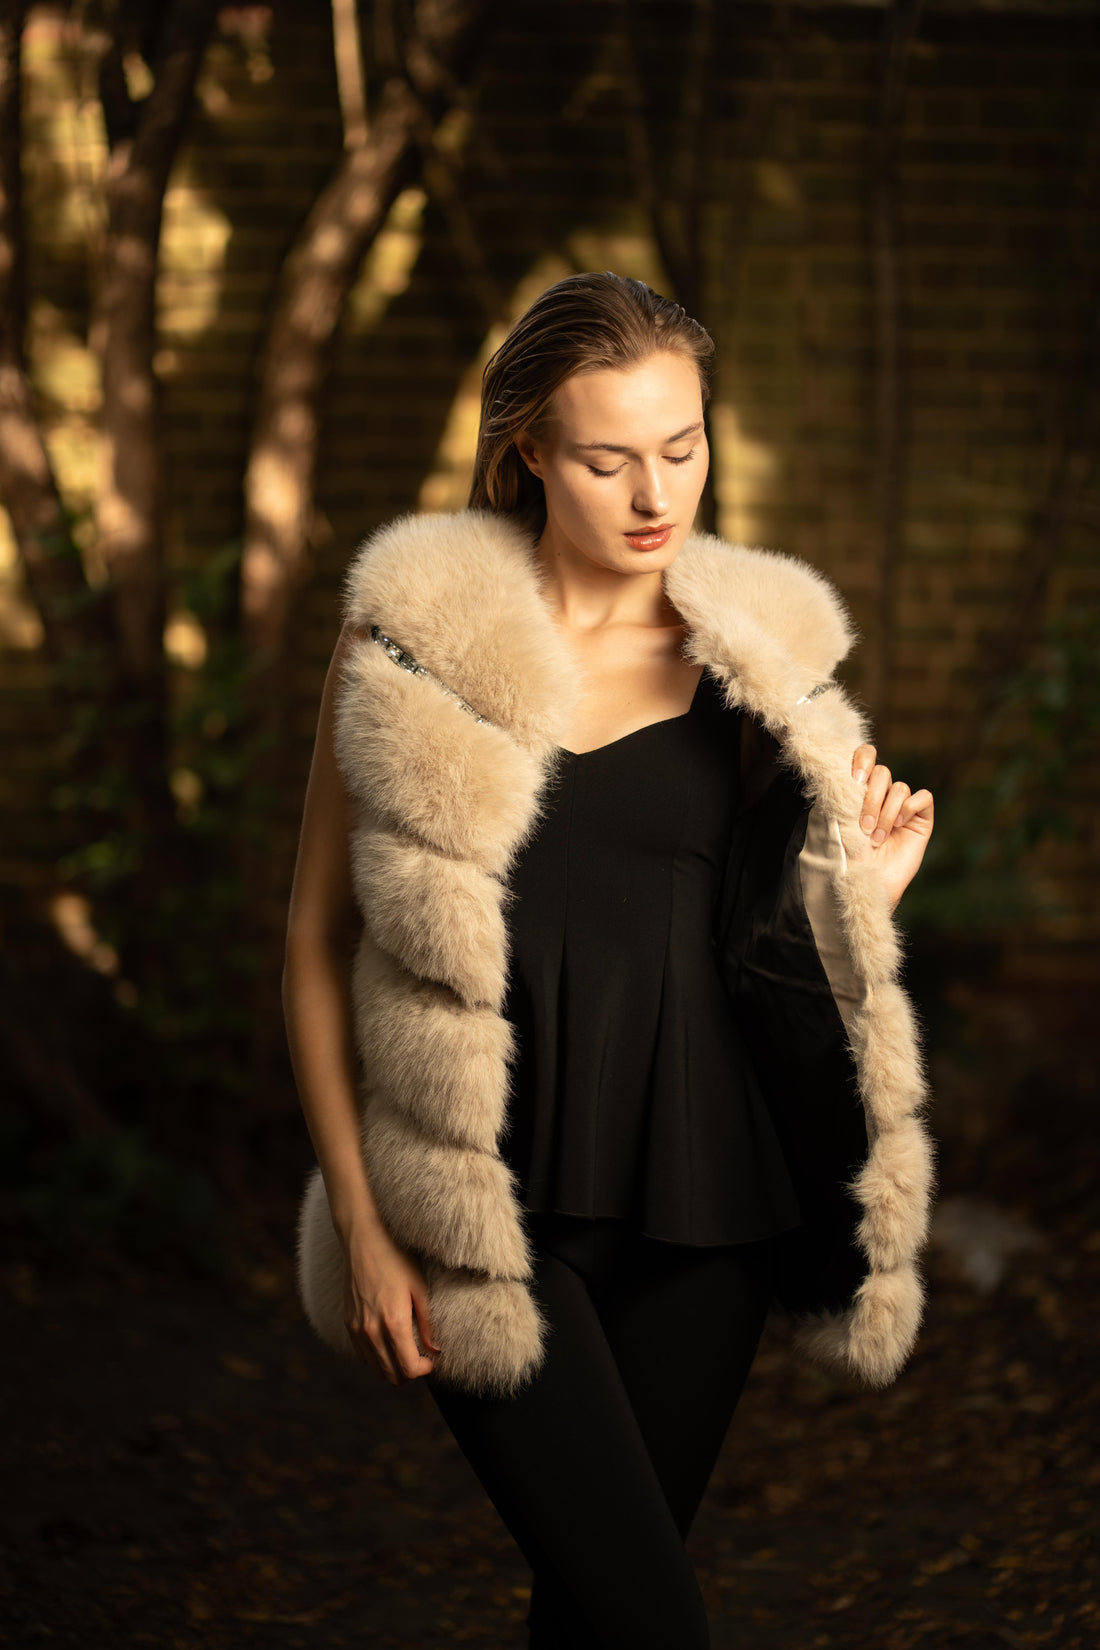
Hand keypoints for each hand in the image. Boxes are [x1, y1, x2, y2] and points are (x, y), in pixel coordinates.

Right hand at [341, 1218, 441, 1385]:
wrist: (363, 1239)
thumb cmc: (396, 1258)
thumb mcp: (419, 1287)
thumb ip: (427, 1323)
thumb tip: (435, 1349)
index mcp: (393, 1322)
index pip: (408, 1368)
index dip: (424, 1369)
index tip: (432, 1359)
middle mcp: (371, 1331)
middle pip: (392, 1375)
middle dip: (410, 1372)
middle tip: (422, 1356)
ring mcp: (356, 1329)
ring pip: (375, 1369)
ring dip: (393, 1367)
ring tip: (406, 1350)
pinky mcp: (348, 1323)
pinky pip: (362, 1355)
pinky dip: (376, 1358)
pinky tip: (388, 1342)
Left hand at [851, 744, 933, 910]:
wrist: (868, 883)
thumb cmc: (849, 857)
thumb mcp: (838, 822)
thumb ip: (841, 796)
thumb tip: (841, 771)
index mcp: (859, 790)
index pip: (864, 756)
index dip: (862, 760)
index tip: (855, 780)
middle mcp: (882, 794)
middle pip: (882, 772)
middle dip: (871, 798)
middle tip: (863, 826)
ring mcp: (902, 806)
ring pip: (899, 787)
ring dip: (886, 812)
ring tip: (877, 838)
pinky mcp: (921, 818)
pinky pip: (923, 797)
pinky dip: (910, 808)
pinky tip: (899, 825)